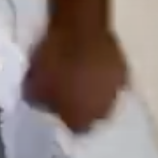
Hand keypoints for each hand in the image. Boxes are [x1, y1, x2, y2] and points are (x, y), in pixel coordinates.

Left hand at [21, 19, 128, 134]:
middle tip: (69, 91)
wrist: (80, 28)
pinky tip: (94, 64)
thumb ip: (40, 104)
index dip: (65, 119)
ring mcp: (117, 90)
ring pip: (105, 97)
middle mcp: (104, 111)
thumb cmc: (54, 62)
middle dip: (83, 106)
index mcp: (82, 119)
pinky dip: (104, 74)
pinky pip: (112, 78)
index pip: (74, 130)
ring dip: (96, 91)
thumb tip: (44, 108)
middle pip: (93, 115)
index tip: (57, 107)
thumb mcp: (33, 87)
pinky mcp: (124, 69)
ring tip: (82, 76)